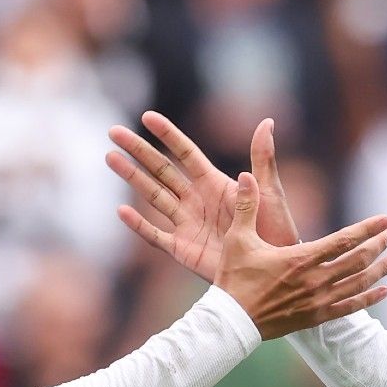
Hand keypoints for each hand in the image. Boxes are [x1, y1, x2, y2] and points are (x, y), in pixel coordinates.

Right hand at [108, 113, 300, 282]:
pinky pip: (156, 235)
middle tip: (114, 132)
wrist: (275, 269)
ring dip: (131, 177)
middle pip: (161, 170)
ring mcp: (187, 224)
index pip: (185, 153)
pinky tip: (121, 210)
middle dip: (138, 151)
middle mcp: (196, 200)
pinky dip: (139, 225)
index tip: (147, 116)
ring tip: (110, 157)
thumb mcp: (269, 191)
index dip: (167, 135)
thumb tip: (267, 121)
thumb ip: (262, 158)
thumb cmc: (276, 229)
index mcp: (214, 183)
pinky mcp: (183, 249)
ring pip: (153, 196)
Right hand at [142, 161, 386, 339]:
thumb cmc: (234, 279)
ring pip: (359, 283)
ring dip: (381, 269)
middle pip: (358, 260)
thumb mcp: (237, 239)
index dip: (368, 229)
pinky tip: (384, 291)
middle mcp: (315, 280)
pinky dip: (369, 298)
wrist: (231, 323)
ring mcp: (318, 301)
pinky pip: (350, 308)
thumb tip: (245, 175)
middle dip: (379, 244)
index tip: (386, 220)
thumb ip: (246, 206)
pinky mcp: (315, 317)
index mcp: (301, 258)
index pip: (344, 240)